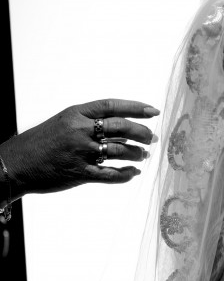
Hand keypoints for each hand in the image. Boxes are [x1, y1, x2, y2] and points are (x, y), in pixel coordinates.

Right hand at [0, 99, 159, 196]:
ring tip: (142, 155)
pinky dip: (125, 174)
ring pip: (119, 151)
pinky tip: (133, 173)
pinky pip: (110, 174)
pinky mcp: (80, 173)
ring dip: (135, 153)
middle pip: (120, 127)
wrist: (15, 163)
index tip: (153, 111)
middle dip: (141, 132)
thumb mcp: (62, 122)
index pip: (111, 106)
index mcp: (75, 114)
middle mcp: (79, 130)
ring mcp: (80, 152)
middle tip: (151, 138)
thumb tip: (118, 125)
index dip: (135, 108)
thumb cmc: (40, 143)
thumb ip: (87, 122)